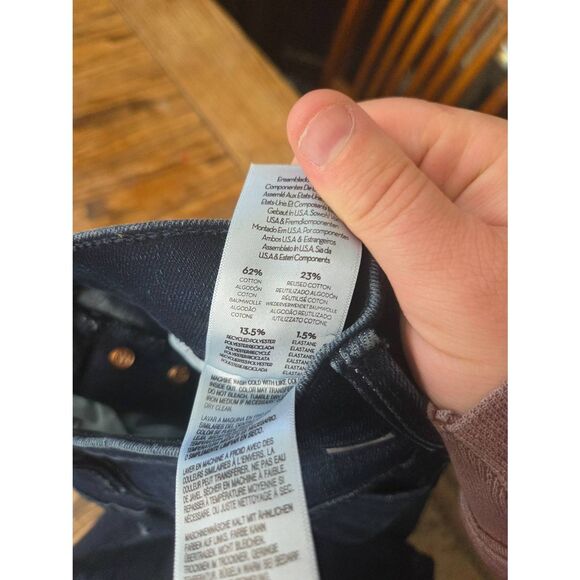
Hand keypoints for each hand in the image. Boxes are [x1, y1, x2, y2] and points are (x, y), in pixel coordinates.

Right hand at [287, 90, 506, 413]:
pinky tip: (314, 285)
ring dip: (323, 241)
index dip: (329, 155)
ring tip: (299, 274)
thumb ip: (382, 192)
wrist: (507, 414)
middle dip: (322, 207)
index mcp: (477, 157)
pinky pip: (354, 244)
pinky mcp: (407, 256)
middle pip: (360, 166)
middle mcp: (451, 181)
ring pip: (350, 209)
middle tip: (295, 253)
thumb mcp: (444, 261)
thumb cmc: (503, 340)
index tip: (293, 206)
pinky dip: (331, 264)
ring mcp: (426, 221)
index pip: (383, 125)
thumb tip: (309, 114)